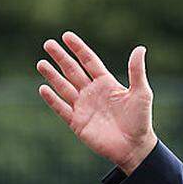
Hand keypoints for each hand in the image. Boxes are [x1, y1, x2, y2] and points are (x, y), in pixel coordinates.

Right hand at [37, 31, 156, 174]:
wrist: (134, 147)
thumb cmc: (140, 120)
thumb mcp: (141, 93)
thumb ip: (136, 71)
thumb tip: (140, 48)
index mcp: (106, 83)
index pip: (89, 61)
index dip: (78, 48)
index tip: (66, 36)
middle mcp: (92, 92)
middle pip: (72, 71)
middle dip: (60, 58)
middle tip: (48, 44)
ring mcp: (83, 107)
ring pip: (64, 87)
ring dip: (52, 75)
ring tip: (41, 63)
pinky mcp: (77, 123)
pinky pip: (62, 108)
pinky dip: (52, 99)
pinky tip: (43, 88)